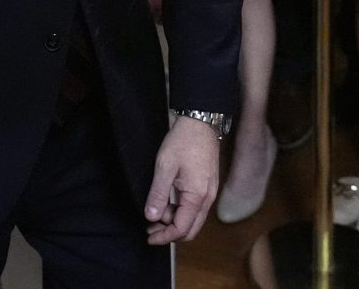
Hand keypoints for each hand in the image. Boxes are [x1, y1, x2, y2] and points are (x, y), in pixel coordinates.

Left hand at [144, 114, 219, 244]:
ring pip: (194, 219)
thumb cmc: (183, 141)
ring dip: (175, 221)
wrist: (201, 122)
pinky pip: (196, 208)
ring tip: (156, 212)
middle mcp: (207, 198)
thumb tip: (151, 217)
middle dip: (170, 233)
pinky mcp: (208, 185)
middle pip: (191, 229)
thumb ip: (158, 194)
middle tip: (150, 227)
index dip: (164, 237)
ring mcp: (210, 192)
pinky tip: (168, 202)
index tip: (148, 236)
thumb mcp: (165, 166)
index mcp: (197, 195)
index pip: (181, 229)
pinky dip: (182, 211)